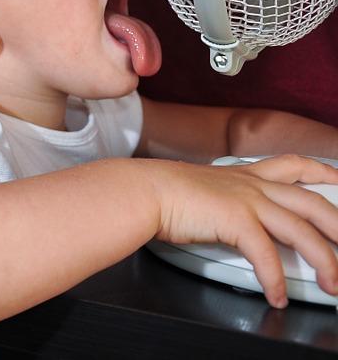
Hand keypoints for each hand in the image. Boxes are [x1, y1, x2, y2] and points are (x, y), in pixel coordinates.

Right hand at [144, 154, 337, 307]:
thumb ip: (219, 200)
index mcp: (243, 175)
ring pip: (302, 230)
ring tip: (334, 285)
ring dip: (324, 261)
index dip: (321, 171)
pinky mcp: (236, 219)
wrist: (142, 191)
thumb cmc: (158, 192)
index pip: (292, 165)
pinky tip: (277, 296)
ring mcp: (246, 200)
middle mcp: (251, 185)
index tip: (337, 178)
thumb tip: (219, 218)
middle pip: (313, 201)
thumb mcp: (198, 188)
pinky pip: (266, 255)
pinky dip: (275, 280)